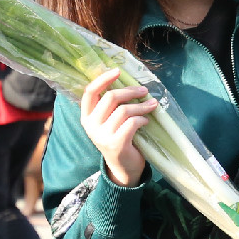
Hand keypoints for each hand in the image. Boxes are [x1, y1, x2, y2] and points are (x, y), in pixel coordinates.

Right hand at [80, 68, 156, 187]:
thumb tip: (127, 81)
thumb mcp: (109, 121)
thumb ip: (111, 105)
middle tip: (144, 91)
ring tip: (152, 105)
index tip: (118, 71)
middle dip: (131, 91)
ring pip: (124, 110)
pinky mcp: (116, 144)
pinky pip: (132, 123)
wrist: (123, 167)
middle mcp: (91, 126)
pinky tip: (146, 121)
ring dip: (141, 106)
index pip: (89, 92)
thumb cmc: (119, 138)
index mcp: (86, 117)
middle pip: (111, 97)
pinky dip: (142, 119)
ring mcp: (102, 136)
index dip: (103, 79)